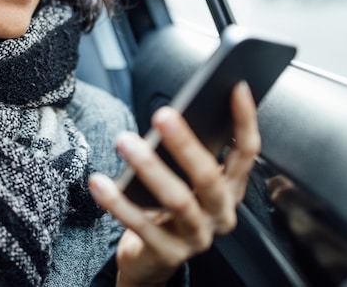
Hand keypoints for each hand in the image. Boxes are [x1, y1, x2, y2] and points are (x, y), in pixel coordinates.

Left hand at [89, 82, 259, 286]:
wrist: (152, 260)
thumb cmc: (168, 208)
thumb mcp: (187, 180)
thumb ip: (189, 153)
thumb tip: (174, 113)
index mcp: (230, 189)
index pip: (246, 153)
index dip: (245, 120)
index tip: (236, 87)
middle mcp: (219, 213)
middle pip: (208, 177)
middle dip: (185, 143)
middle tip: (163, 116)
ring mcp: (197, 237)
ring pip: (177, 200)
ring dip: (149, 167)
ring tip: (125, 142)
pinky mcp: (169, 254)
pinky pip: (140, 225)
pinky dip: (118, 202)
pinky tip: (100, 182)